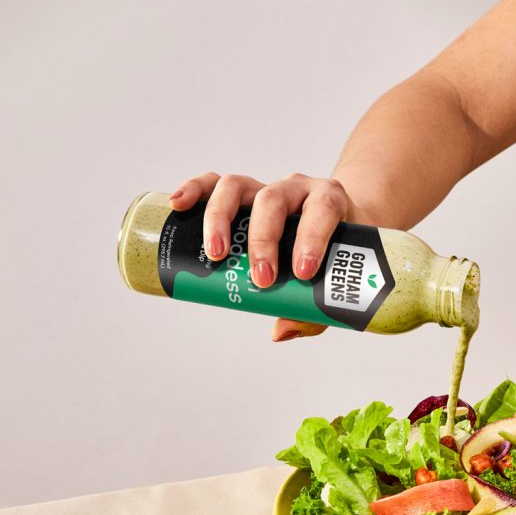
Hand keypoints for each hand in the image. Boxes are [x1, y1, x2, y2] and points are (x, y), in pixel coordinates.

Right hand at [167, 171, 374, 341]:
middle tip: (260, 277)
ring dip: (221, 218)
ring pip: (238, 186)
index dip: (311, 239)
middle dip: (263, 240)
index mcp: (329, 202)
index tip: (302, 272)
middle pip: (273, 200)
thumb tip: (281, 331)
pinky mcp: (241, 191)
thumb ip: (316, 308)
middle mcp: (296, 189)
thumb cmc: (337, 252)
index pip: (321, 211)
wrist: (338, 223)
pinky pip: (213, 184)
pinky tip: (178, 206)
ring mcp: (266, 187)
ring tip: (215, 254)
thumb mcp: (337, 277)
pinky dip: (194, 191)